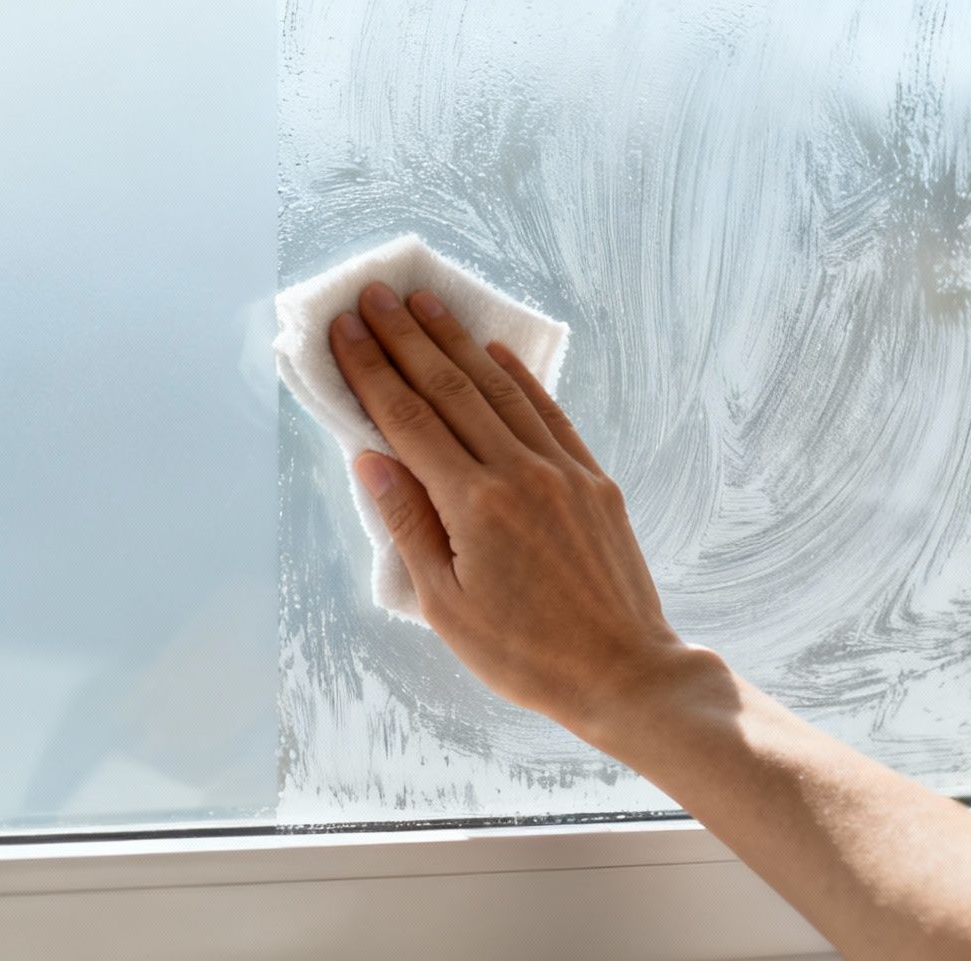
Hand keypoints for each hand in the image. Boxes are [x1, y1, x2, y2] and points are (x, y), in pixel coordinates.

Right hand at [330, 282, 700, 745]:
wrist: (624, 674)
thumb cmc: (523, 654)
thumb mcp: (444, 604)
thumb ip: (407, 523)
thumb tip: (370, 456)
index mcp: (473, 505)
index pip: (408, 419)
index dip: (372, 370)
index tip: (346, 329)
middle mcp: (519, 472)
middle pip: (450, 389)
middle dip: (407, 338)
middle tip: (374, 295)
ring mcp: (562, 470)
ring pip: (499, 389)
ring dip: (457, 342)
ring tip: (425, 304)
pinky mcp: (593, 479)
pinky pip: (548, 412)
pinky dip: (517, 377)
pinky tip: (492, 352)